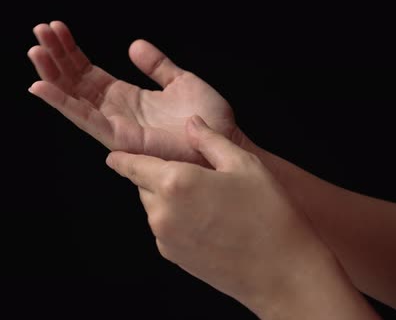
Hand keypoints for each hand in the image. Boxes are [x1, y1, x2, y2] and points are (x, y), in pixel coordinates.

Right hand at [28, 21, 238, 163]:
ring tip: (35, 51)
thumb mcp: (179, 80)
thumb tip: (135, 45)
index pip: (87, 71)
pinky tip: (41, 86)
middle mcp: (114, 110)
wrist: (220, 141)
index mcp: (125, 96)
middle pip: (74, 81)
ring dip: (51, 75)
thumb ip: (156, 64)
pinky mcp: (116, 137)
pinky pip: (83, 118)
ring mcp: (113, 124)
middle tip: (39, 32)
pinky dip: (60, 102)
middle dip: (55, 56)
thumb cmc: (205, 118)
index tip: (55, 28)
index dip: (70, 50)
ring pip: (72, 97)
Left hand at [105, 115, 336, 314]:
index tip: (114, 156)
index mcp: (175, 182)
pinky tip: (207, 222)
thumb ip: (210, 140)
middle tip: (192, 176)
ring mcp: (164, 237)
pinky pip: (164, 229)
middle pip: (144, 185)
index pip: (131, 165)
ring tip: (207, 202)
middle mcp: (161, 211)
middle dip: (159, 176)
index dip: (122, 159)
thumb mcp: (244, 165)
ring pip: (154, 207)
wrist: (281, 272)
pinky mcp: (171, 256)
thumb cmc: (268, 215)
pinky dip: (176, 221)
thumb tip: (191, 124)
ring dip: (168, 199)